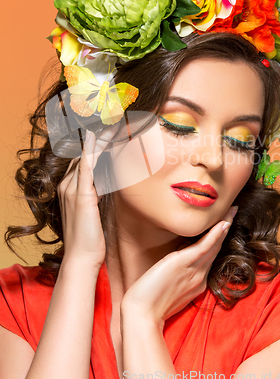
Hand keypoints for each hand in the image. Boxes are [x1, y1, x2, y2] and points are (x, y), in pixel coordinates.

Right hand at [57, 126, 117, 267]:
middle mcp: (67, 185)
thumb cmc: (89, 239)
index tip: (109, 130)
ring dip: (99, 138)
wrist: (81, 258)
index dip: (95, 144)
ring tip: (112, 122)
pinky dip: (92, 149)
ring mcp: (72, 188)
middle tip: (113, 119)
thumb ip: (96, 196)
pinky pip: (86, 165)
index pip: (83, 159)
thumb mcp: (93, 212)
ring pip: (86, 155)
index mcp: (70, 189)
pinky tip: (98, 136)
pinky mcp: (81, 194)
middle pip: (83, 153)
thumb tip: (108, 185)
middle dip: (98, 137)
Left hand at [121, 207, 236, 326]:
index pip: (210, 256)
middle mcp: (199, 276)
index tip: (224, 225)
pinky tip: (223, 223)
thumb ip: (177, 275)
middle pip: (216, 248)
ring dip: (224, 226)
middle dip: (225, 229)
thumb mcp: (168, 287)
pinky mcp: (184, 264)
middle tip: (233, 211)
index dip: (218, 240)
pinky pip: (204, 247)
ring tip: (231, 211)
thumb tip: (176, 261)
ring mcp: (194, 271)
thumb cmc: (149, 302)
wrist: (141, 314)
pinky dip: (214, 235)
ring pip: (214, 245)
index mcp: (196, 282)